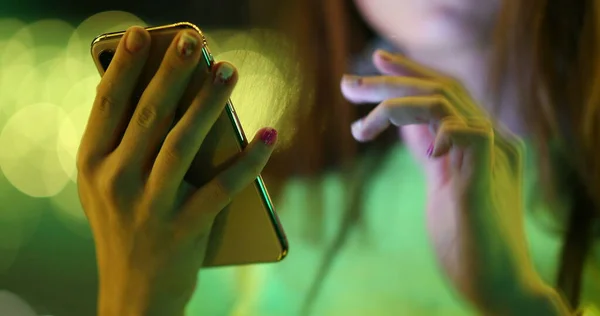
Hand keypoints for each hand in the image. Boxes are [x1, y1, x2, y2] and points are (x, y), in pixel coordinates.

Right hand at [77, 26, 277, 315]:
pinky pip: (222, 188)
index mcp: (92, 164)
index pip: (107, 104)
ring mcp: (149, 208)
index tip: (141, 34)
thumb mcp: (108, 185)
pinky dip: (250, 160)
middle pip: (148, 116)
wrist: (133, 294)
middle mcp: (115, 183)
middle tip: (194, 42)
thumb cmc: (125, 227)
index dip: (125, 66)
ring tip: (228, 72)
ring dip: (208, 105)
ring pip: (182, 144)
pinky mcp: (184, 230)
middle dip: (172, 74)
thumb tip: (164, 91)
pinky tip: (270, 134)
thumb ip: (122, 143)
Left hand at [341, 50, 567, 313]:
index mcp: (477, 143)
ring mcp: (493, 159)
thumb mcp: (441, 187)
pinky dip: (442, 131)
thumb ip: (430, 153)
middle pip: (441, 88)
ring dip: (395, 105)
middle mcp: (490, 142)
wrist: (497, 288)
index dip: (409, 72)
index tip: (373, 62)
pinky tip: (424, 151)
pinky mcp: (489, 181)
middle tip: (346, 85)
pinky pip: (474, 135)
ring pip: (447, 102)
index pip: (443, 91)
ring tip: (361, 130)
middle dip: (389, 82)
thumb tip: (406, 124)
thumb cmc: (467, 242)